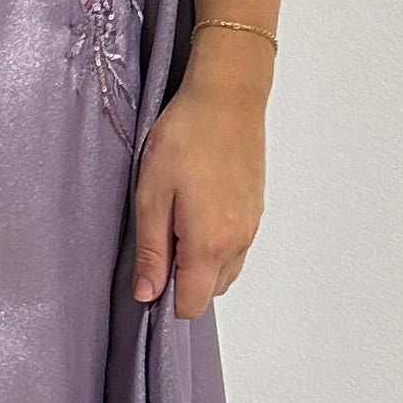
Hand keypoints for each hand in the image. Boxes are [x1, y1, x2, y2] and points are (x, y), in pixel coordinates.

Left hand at [128, 44, 269, 317]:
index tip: (146, 276)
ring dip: (200, 262)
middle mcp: (238, 242)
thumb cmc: (186, 138)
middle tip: (156, 241)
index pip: (192, 304)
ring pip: (225, 268)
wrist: (227, 97)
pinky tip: (195, 210)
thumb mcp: (151, 195)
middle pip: (211, 290)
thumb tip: (147, 294)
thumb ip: (151, 251)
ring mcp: (251, 226)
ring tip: (174, 222)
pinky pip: (236, 245)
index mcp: (210, 244)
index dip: (165, 300)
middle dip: (182, 281)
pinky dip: (216, 243)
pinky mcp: (256, 209)